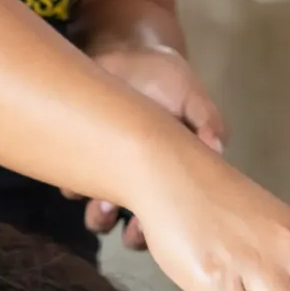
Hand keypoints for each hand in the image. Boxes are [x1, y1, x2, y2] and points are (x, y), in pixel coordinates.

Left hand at [79, 43, 225, 248]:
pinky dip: (74, 186)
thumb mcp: (190, 94)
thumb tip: (217, 144)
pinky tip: (79, 172)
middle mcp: (141, 184)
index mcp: (171, 175)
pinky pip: (72, 187)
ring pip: (102, 216)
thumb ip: (206, 118)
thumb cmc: (164, 78)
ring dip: (101, 217)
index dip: (167, 229)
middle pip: (138, 229)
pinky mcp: (79, 162)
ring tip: (102, 205)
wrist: (122, 56)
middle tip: (132, 225)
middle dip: (135, 234)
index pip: (172, 216)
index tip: (164, 227)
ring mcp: (109, 176)